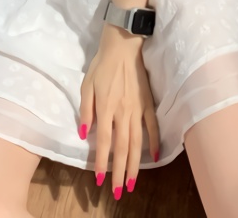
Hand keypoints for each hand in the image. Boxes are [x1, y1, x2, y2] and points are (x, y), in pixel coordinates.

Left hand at [79, 25, 159, 199]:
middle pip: (121, 148)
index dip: (100, 162)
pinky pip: (152, 126)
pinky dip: (153, 142)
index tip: (98, 180)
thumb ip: (86, 109)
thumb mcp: (86, 84)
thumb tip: (84, 133)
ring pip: (137, 142)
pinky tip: (153, 157)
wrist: (124, 45)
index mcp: (106, 108)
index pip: (102, 141)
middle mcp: (123, 112)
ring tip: (133, 183)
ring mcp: (138, 109)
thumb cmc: (102, 65)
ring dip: (135, 164)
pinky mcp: (148, 103)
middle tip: (118, 192)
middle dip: (119, 172)